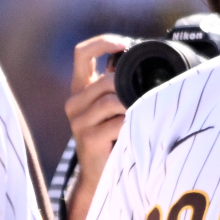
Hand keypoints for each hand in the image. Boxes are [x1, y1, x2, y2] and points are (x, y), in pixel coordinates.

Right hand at [65, 34, 131, 177]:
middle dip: (129, 86)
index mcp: (80, 89)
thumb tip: (137, 59)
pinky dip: (132, 123)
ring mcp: (78, 121)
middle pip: (105, 80)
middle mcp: (74, 102)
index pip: (82, 53)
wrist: (99, 175)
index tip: (124, 44)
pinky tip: (136, 130)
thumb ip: (117, 83)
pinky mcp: (88, 138)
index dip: (102, 43)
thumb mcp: (111, 106)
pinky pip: (118, 122)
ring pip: (112, 100)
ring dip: (132, 106)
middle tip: (144, 98)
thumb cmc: (111, 137)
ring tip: (140, 116)